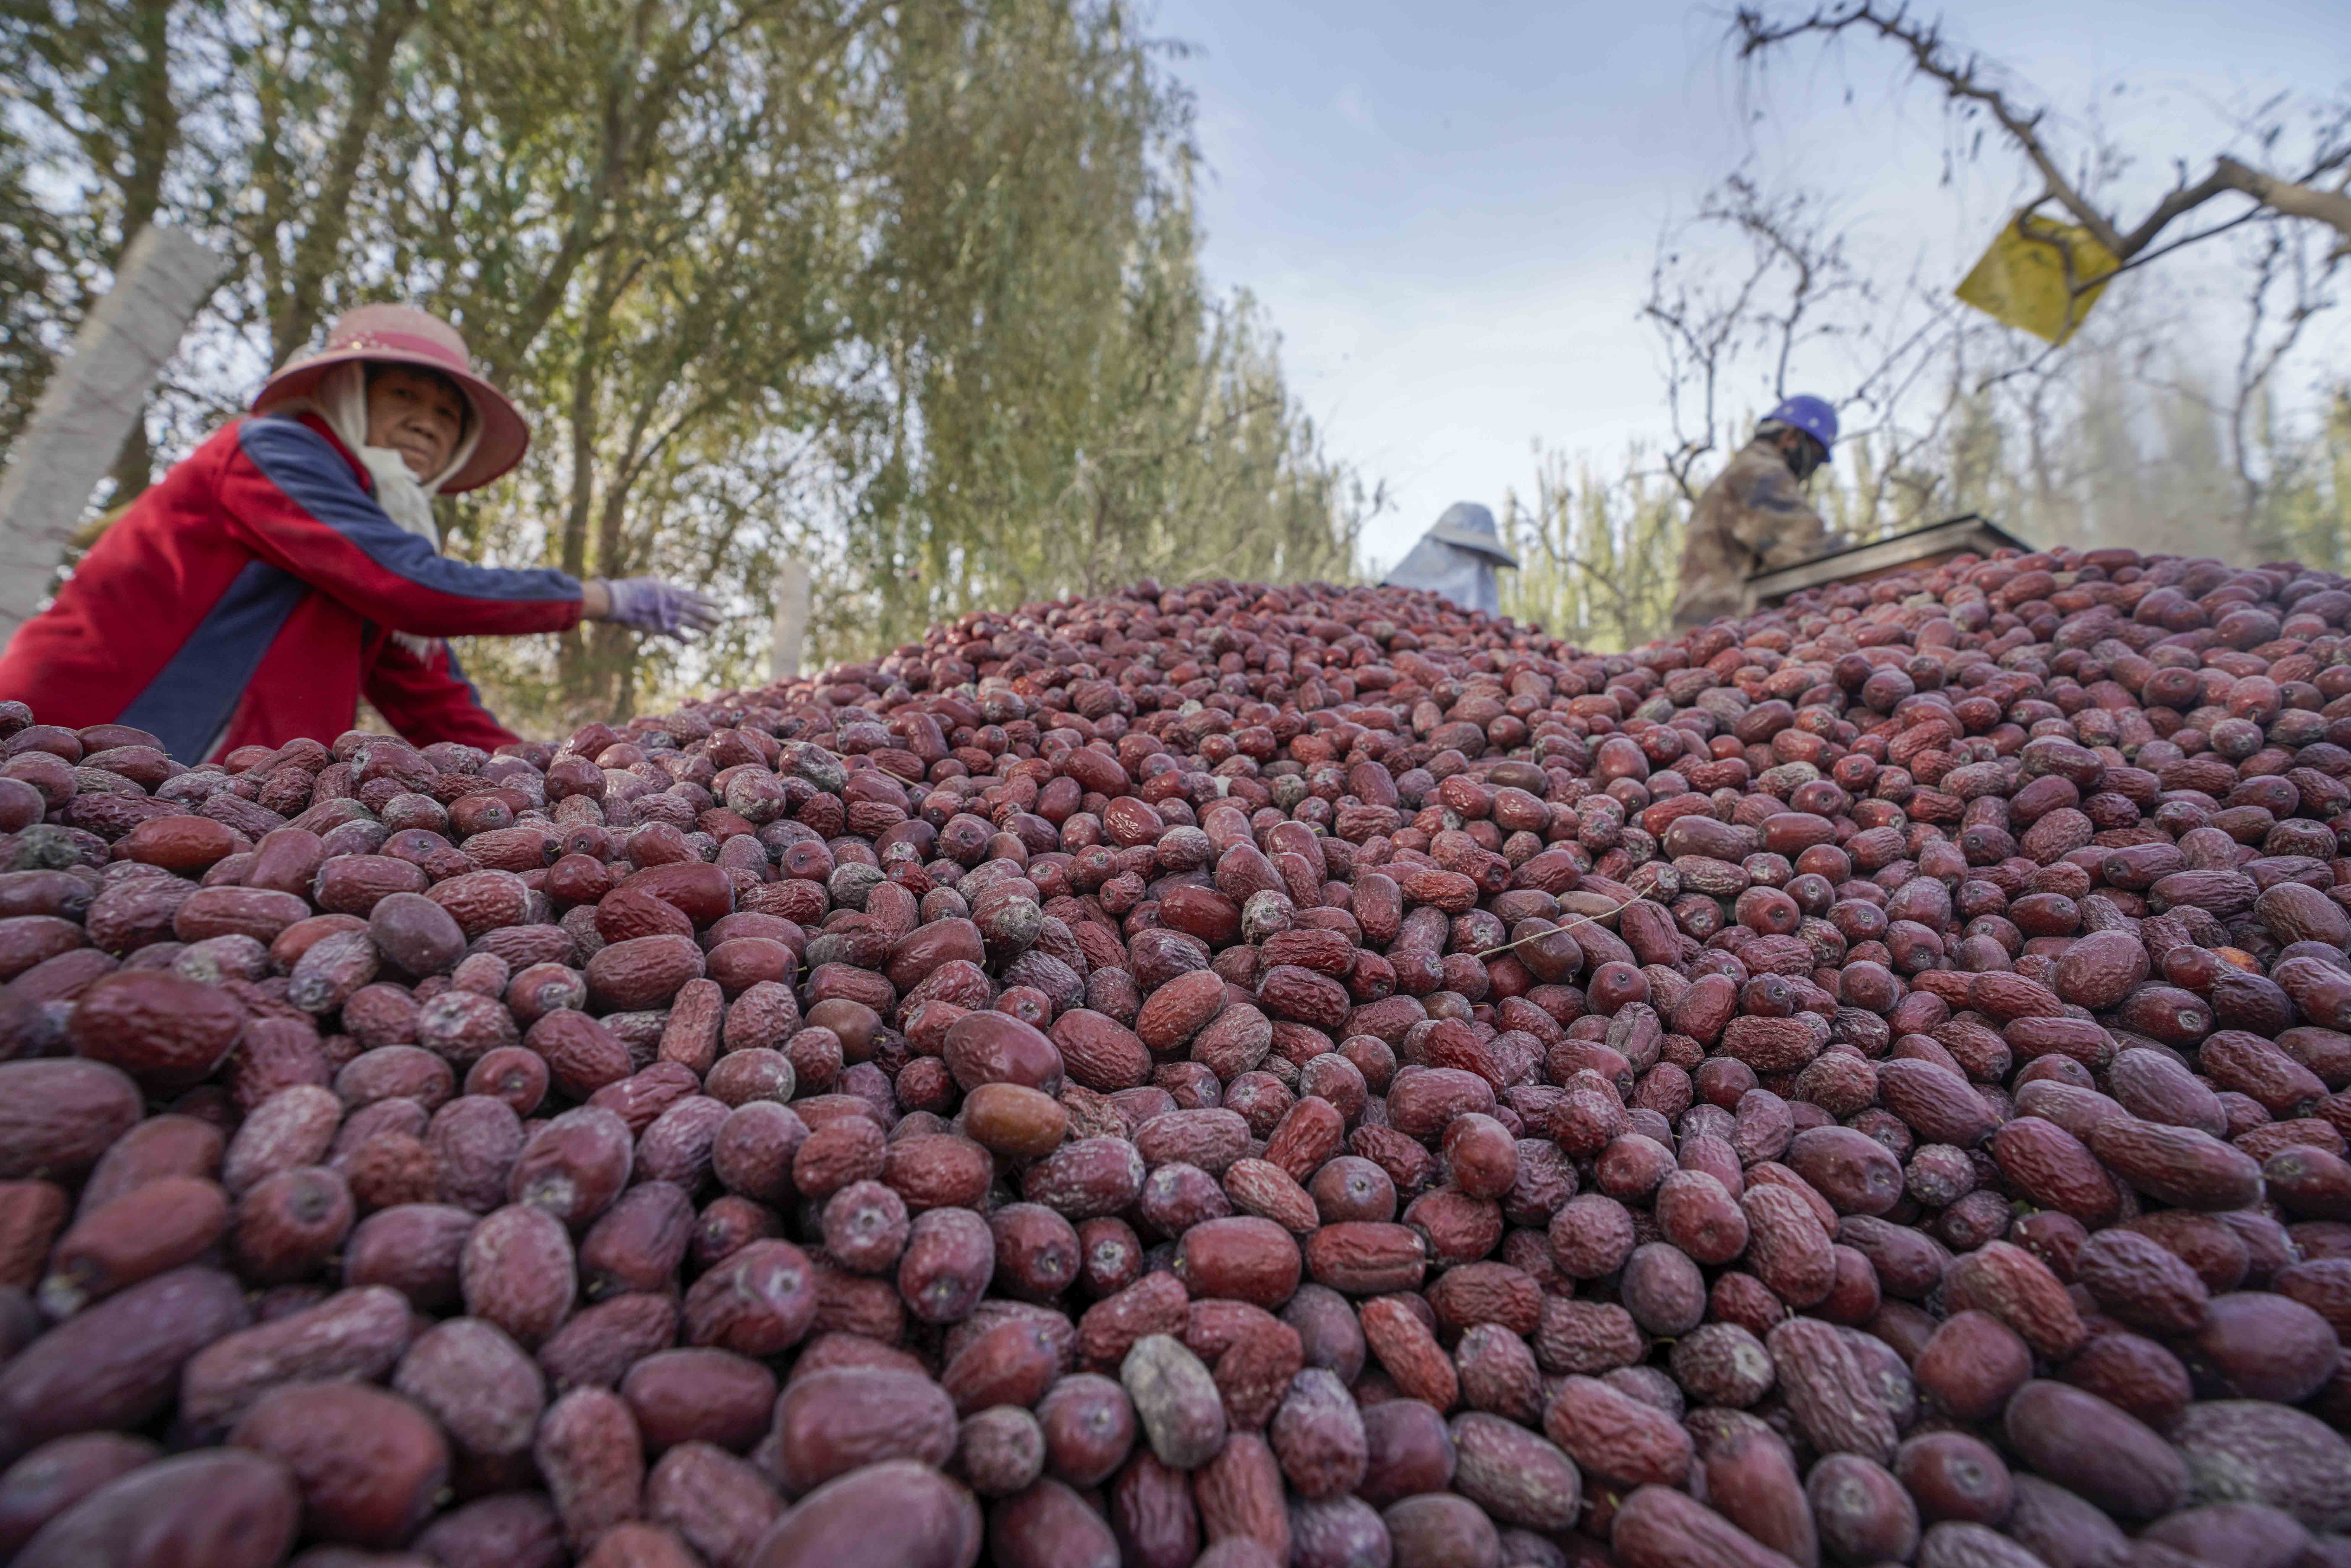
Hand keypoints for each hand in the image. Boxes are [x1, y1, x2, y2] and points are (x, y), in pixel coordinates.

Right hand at [589, 577, 722, 637]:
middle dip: (711, 615)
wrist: (619, 599)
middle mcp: (673, 602)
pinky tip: (691, 643)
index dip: (708, 600)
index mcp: (671, 591)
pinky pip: (677, 634)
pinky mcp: (661, 626)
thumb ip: (661, 589)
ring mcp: (669, 615)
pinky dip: (684, 639)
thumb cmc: (630, 590)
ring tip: (714, 631)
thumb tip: (665, 589)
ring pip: (692, 621)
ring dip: (704, 627)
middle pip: (698, 609)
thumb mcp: (650, 584)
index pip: (695, 596)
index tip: (719, 603)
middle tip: (723, 619)